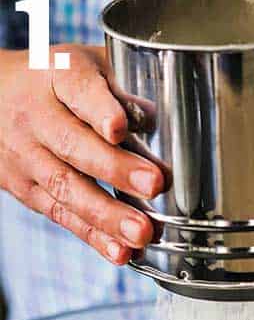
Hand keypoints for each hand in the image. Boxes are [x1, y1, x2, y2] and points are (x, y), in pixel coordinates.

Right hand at [0, 45, 163, 263]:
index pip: (76, 89)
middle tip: (153, 185)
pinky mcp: (26, 189)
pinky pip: (61, 216)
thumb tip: (161, 119)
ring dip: (107, 215)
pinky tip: (120, 252)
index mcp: (55, 76)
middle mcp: (35, 115)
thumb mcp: (86, 67)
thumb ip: (121, 88)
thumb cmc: (56, 82)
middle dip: (114, 168)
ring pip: (65, 187)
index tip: (120, 127)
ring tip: (142, 232)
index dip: (98, 109)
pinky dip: (93, 237)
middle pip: (72, 144)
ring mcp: (26, 155)